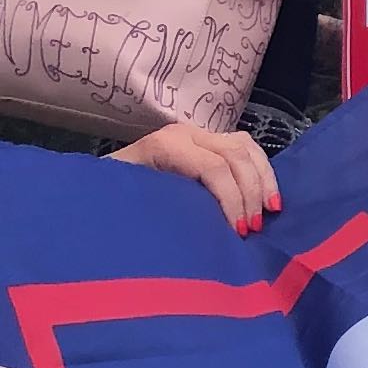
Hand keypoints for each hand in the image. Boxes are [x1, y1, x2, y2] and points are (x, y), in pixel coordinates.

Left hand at [111, 120, 281, 234]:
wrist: (98, 186)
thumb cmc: (112, 200)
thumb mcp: (129, 205)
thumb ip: (163, 210)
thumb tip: (205, 231)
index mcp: (165, 146)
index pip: (214, 167)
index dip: (232, 200)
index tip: (238, 233)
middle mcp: (185, 134)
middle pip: (235, 154)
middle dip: (251, 193)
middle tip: (253, 228)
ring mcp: (198, 135)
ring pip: (246, 146)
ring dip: (262, 180)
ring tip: (269, 212)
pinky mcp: (208, 142)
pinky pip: (245, 148)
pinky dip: (261, 172)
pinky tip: (266, 198)